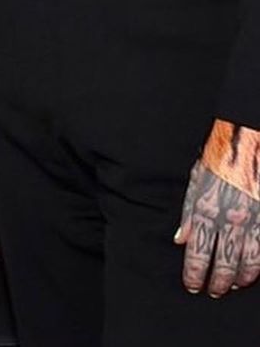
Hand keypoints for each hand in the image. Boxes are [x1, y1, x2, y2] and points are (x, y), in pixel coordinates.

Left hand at [176, 160, 259, 295]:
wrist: (247, 141)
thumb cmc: (219, 157)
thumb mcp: (195, 179)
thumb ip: (187, 211)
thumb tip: (180, 239)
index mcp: (206, 209)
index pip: (198, 254)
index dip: (194, 274)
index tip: (192, 285)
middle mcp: (230, 219)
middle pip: (224, 264)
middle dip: (217, 282)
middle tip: (213, 291)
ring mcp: (252, 221)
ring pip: (247, 264)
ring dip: (239, 279)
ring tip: (232, 285)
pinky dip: (257, 267)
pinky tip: (251, 273)